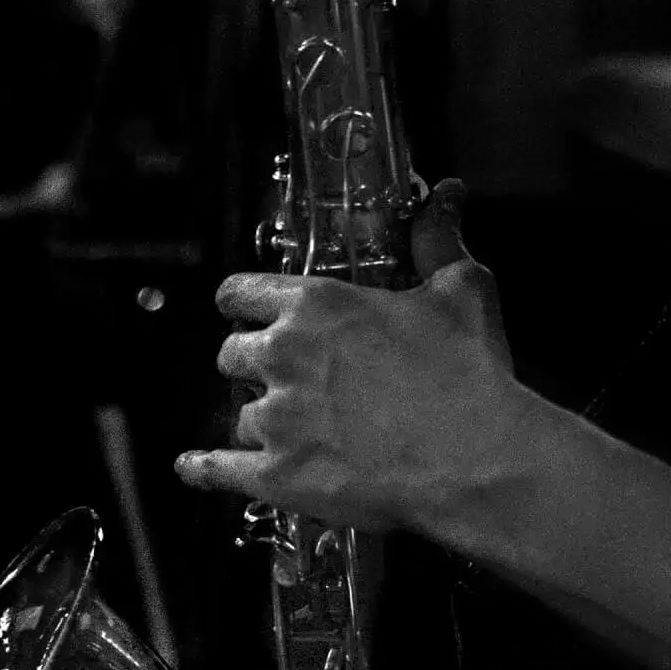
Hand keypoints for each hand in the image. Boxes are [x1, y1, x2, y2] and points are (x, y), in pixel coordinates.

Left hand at [176, 180, 530, 539]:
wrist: (476, 456)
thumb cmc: (468, 369)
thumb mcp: (460, 287)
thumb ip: (437, 237)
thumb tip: (447, 192)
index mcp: (318, 302)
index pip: (240, 291)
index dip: (242, 301)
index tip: (246, 310)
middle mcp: (284, 354)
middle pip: (230, 353)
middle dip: (252, 362)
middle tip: (283, 372)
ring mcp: (276, 419)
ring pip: (239, 414)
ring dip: (262, 418)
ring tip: (291, 427)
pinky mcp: (277, 477)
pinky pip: (218, 471)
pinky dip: (205, 469)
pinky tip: (194, 466)